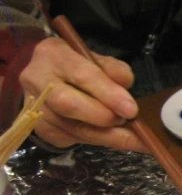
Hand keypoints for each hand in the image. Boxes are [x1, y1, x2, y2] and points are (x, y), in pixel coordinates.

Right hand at [18, 37, 146, 151]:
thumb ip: (113, 69)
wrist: (47, 79)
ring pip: (73, 129)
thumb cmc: (76, 67)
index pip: (81, 74)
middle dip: (102, 117)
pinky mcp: (42, 129)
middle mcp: (37, 80)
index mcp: (53, 54)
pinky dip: (98, 140)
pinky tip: (114, 138)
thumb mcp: (96, 59)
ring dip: (107, 136)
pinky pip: (73, 139)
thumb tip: (126, 84)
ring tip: (132, 139)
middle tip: (127, 122)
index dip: (108, 94)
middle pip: (68, 104)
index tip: (131, 109)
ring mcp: (36, 108)